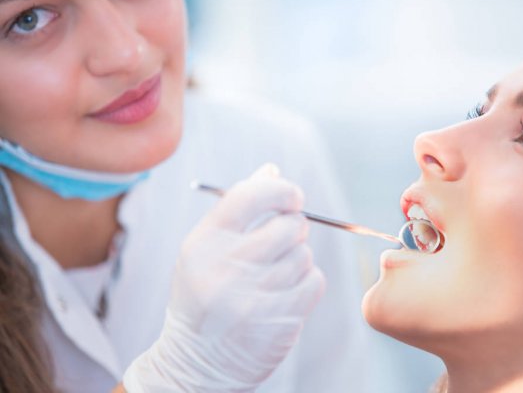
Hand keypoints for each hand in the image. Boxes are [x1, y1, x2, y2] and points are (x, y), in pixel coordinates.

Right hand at [123, 164, 324, 391]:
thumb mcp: (205, 249)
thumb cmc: (203, 295)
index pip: (251, 195)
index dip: (281, 189)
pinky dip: (306, 282)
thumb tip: (272, 170)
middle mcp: (227, 267)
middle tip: (282, 238)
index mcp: (204, 243)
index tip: (292, 197)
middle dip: (293, 227)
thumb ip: (238, 207)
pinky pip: (314, 280)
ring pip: (304, 253)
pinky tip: (285, 292)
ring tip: (274, 273)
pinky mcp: (280, 319)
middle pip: (289, 224)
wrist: (196, 363)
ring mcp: (255, 296)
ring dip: (297, 258)